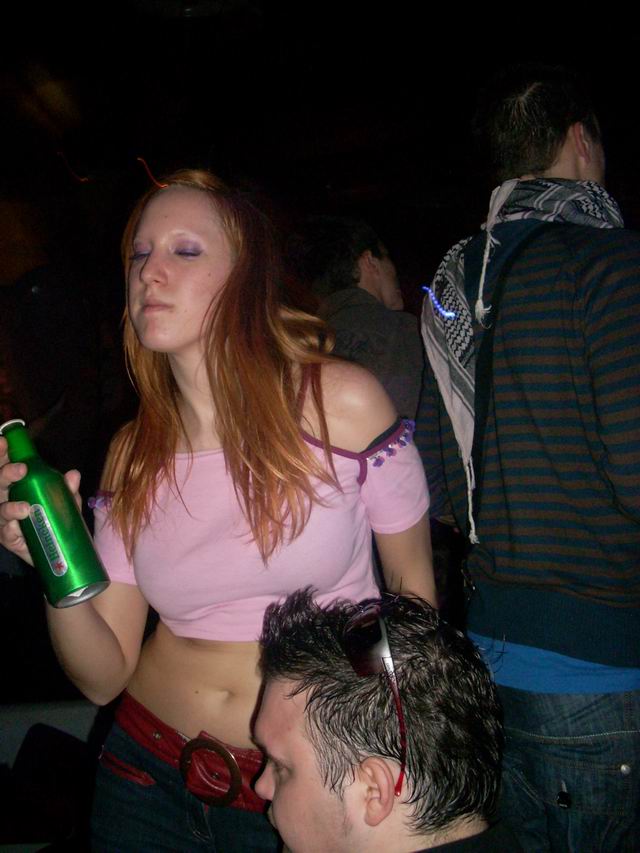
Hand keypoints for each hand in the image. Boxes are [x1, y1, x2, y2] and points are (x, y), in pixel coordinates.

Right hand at [0, 436, 81, 565]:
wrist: (57, 550)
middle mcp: (6, 497)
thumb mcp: (65, 502)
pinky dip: (11, 526)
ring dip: (9, 507)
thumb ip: (68, 490)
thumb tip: (73, 475)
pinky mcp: (7, 536)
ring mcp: (3, 517)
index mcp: (17, 484)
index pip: (5, 464)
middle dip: (6, 473)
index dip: (2, 452)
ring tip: (24, 507)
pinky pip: (5, 529)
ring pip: (0, 507)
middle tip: (21, 469)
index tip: (4, 441)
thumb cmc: (55, 518)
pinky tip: (17, 524)